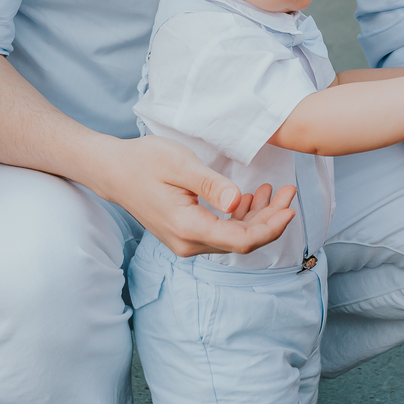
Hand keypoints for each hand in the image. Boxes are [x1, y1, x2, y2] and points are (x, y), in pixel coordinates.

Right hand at [100, 134, 295, 256]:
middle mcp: (188, 242)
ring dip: (257, 217)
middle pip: (241, 241)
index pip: (241, 240)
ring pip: (234, 237)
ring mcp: (186, 241)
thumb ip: (210, 184)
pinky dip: (239, 217)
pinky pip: (221, 232)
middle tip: (288, 192)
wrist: (113, 171)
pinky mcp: (186, 234)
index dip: (270, 228)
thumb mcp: (180, 163)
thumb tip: (236, 202)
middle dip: (270, 219)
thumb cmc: (144, 161)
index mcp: (187, 227)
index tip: (290, 208)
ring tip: (270, 190)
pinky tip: (247, 198)